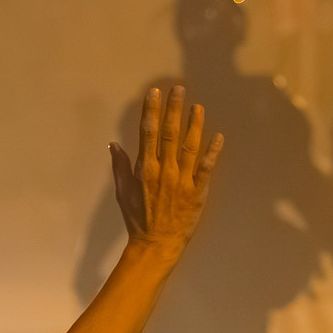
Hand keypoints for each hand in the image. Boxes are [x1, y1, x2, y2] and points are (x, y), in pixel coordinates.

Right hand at [110, 86, 221, 255]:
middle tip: (179, 88)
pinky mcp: (198, 190)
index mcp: (145, 170)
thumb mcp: (122, 193)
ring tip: (198, 106)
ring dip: (195, 124)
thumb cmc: (138, 219)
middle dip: (174, 109)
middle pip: (170, 134)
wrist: (157, 244)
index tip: (154, 92)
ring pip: (190, 146)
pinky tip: (218, 136)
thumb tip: (114, 144)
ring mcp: (183, 180)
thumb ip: (119, 167)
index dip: (152, 111)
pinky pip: (207, 167)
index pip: (148, 133)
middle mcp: (165, 171)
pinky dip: (212, 151)